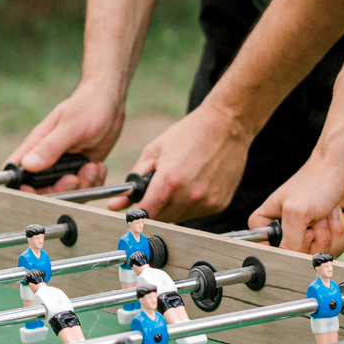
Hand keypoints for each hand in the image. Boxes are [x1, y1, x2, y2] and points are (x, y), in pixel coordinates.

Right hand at [9, 85, 125, 192]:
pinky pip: (84, 187)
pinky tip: (98, 167)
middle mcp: (47, 158)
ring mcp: (64, 165)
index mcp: (36, 145)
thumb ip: (50, 147)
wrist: (109, 102)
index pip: (17, 171)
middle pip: (43, 189)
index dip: (22, 187)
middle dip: (61, 189)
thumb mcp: (70, 126)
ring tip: (92, 167)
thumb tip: (27, 166)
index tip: (37, 191)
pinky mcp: (80, 169)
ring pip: (66, 191)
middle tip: (76, 177)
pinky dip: (93, 182)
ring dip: (82, 185)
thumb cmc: (87, 106)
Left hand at [121, 106, 252, 220]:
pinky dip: (190, 204)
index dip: (136, 215)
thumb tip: (116, 204)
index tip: (133, 212)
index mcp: (169, 181)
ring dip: (172, 207)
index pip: (145, 214)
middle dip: (154, 208)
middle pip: (161, 219)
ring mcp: (206, 202)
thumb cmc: (189, 134)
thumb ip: (134, 180)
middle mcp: (189, 196)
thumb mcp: (154, 151)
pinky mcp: (219, 204)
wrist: (226, 125)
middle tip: (157, 189)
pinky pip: (196, 213)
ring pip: (179, 218)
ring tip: (178, 182)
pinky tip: (194, 184)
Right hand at [252, 153, 343, 255]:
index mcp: (268, 220)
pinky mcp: (326, 233)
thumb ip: (289, 242)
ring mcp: (307, 232)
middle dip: (317, 238)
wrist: (342, 167)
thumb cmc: (317, 181)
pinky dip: (343, 231)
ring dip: (332, 232)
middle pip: (299, 255)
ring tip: (330, 212)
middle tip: (317, 219)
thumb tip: (291, 261)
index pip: (266, 249)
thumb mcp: (297, 213)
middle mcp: (286, 228)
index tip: (298, 236)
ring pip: (320, 253)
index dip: (284, 248)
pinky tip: (340, 215)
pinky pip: (337, 247)